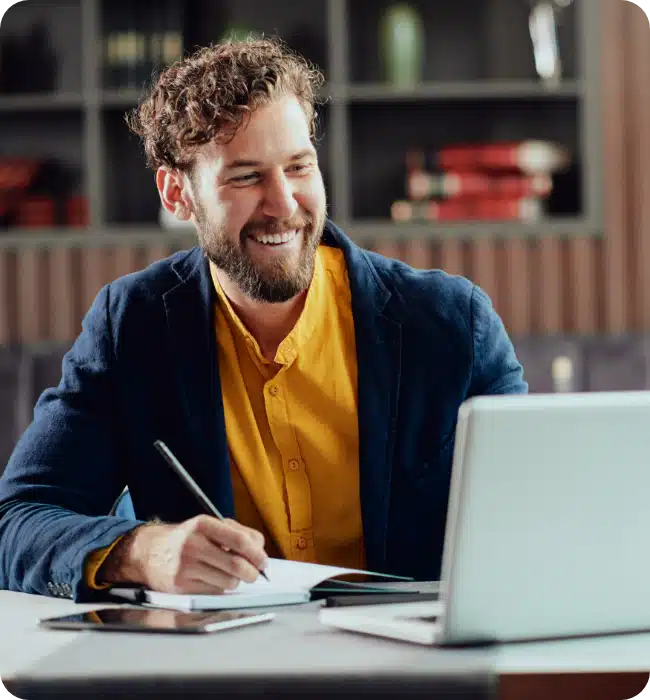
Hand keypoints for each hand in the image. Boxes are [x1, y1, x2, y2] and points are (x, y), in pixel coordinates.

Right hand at [98, 515, 267, 593]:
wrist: (152, 552)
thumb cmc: (189, 539)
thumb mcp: (210, 526)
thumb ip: (238, 534)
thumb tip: (261, 552)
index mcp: (204, 525)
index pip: (239, 540)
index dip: (257, 553)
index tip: (263, 561)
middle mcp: (193, 544)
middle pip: (236, 565)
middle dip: (252, 573)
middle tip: (254, 574)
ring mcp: (186, 566)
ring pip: (227, 582)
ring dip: (236, 582)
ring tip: (230, 575)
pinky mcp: (181, 586)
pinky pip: (214, 592)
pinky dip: (221, 589)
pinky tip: (214, 580)